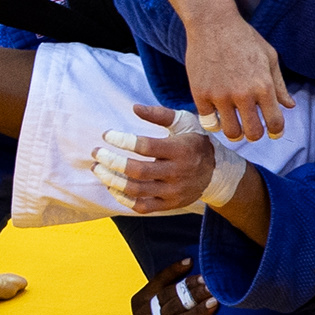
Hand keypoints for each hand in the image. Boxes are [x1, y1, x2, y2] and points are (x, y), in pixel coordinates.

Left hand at [93, 103, 220, 212]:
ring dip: (111, 180)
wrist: (217, 173)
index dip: (122, 140)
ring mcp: (173, 191)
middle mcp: (177, 173)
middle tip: (96, 152)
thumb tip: (134, 107)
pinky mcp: (169, 204)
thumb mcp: (184, 123)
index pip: (145, 146)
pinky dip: (122, 198)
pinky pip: (141, 206)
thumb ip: (160, 114)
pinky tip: (111, 186)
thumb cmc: (194, 142)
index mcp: (180, 150)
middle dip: (111, 161)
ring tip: (98, 168)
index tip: (107, 135)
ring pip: (136, 190)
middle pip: (137, 171)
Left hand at [129, 263, 215, 314]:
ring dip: (187, 283)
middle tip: (214, 286)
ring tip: (207, 277)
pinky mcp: (140, 299)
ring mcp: (140, 312)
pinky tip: (188, 262)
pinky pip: (156, 281)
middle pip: (172, 306)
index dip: (196, 314)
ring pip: (165, 293)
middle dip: (194, 295)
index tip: (215, 303)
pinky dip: (172, 271)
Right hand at [175, 8, 288, 141]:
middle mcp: (243, 94)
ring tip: (234, 126)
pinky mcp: (200, 94)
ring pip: (230, 132)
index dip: (276, 132)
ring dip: (234, 132)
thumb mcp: (269, 57)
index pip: (275, 123)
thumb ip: (279, 85)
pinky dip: (214, 122)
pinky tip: (216, 114)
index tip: (272, 132)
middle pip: (253, 133)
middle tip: (251, 130)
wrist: (213, 24)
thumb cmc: (245, 38)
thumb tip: (290, 106)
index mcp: (264, 86)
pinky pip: (208, 121)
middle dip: (254, 135)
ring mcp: (220, 96)